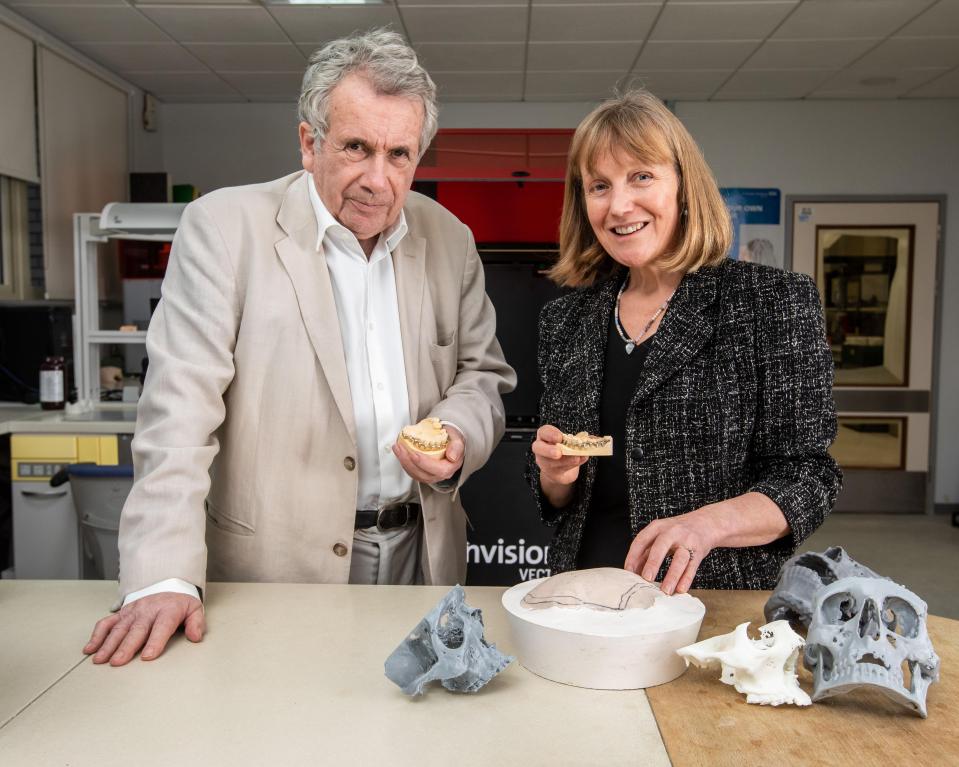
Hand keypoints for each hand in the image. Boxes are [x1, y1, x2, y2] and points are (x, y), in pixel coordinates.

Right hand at [83, 592, 204, 665]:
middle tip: (117, 662)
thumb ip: (196, 623)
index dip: (155, 642)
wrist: (168, 585)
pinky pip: (107, 622)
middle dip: (126, 647)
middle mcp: (148, 610)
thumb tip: (195, 637)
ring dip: (108, 644)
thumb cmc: (180, 603)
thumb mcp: (194, 609)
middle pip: (136, 630)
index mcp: (168, 610)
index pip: (161, 627)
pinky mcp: (122, 612)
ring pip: (119, 628)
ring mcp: (133, 611)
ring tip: (100, 660)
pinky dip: (97, 635)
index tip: (147, 657)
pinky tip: (90, 649)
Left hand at [393, 424, 464, 483]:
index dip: (424, 463)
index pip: (438, 470)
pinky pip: (411, 471)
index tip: (414, 454)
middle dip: (409, 462)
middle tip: (401, 448)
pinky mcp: (422, 473)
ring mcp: (430, 475)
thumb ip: (457, 447)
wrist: (449, 442)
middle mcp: (440, 475)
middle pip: (423, 474)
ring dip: (404, 462)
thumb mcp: (458, 440)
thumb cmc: (453, 441)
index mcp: (450, 468)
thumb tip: (452, 456)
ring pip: (415, 474)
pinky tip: (399, 452)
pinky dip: (404, 462)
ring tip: (397, 448)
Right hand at [532, 424, 586, 506]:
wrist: (560, 466)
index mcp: (544, 435)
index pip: (544, 432)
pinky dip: (571, 465)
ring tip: (576, 458)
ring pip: (550, 462)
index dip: (551, 434)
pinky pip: (559, 470)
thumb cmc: (564, 448)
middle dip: (548, 450)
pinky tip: (579, 461)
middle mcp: (540, 448)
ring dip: (564, 461)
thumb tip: (589, 439)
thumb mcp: (569, 441)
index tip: (560, 437)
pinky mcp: (551, 473)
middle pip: (538, 448)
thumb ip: (576, 440)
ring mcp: (544, 462)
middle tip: (558, 453)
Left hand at [624, 510, 717, 594]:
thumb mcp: (659, 536)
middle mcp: (671, 532)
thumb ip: (646, 552)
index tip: (629, 571)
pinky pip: (692, 567)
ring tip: (665, 590)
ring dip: (672, 576)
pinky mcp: (699, 551)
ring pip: (679, 559)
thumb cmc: (677, 532)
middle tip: (646, 578)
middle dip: (652, 563)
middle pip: (660, 547)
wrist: (705, 523)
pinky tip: (680, 589)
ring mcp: (687, 541)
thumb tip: (633, 572)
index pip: (641, 540)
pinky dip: (686, 579)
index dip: (633, 556)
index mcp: (657, 527)